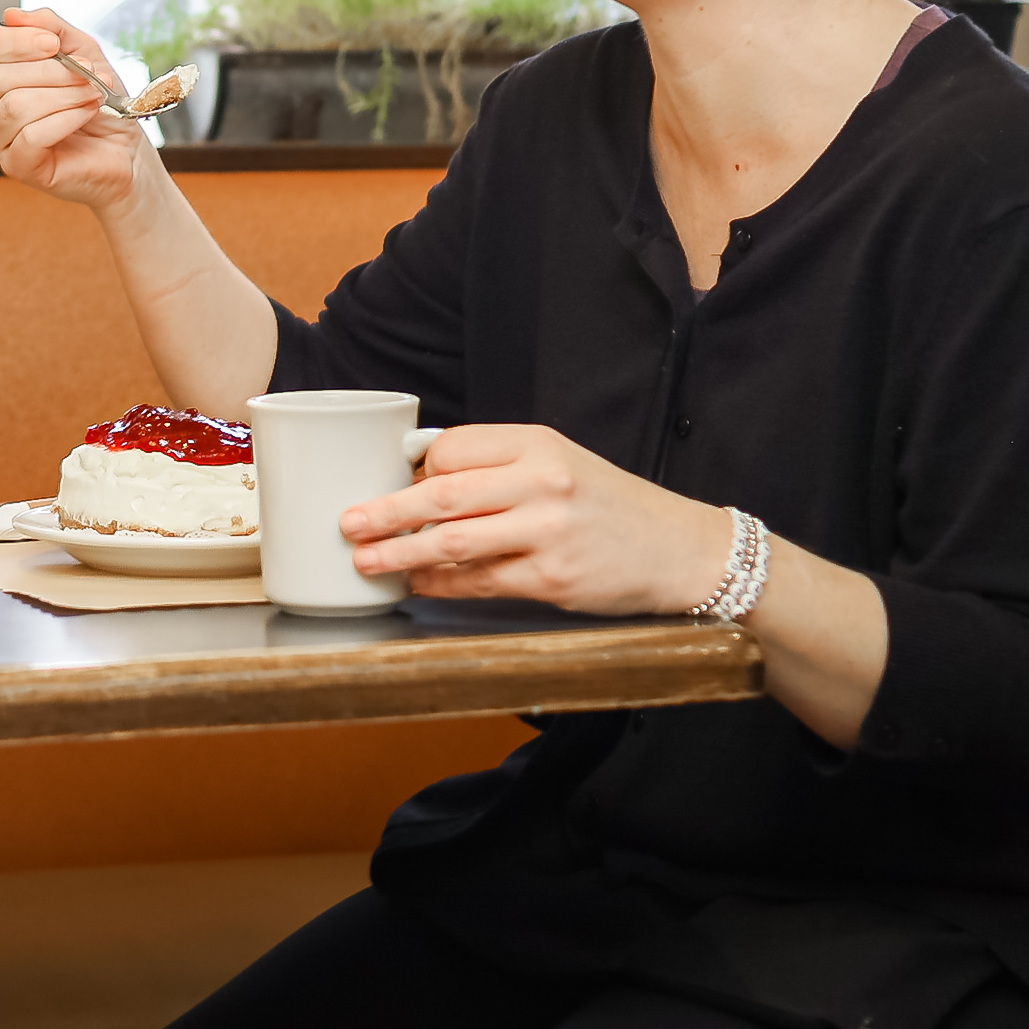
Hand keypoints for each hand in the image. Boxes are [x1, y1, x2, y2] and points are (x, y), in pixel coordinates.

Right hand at [0, 7, 151, 211]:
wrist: (124, 149)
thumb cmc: (100, 104)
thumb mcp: (84, 52)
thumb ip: (52, 29)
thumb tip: (14, 15)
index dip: (19, 41)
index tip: (55, 44)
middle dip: (51, 72)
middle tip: (88, 74)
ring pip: (15, 106)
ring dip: (64, 95)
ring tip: (93, 95)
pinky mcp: (16, 166)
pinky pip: (30, 136)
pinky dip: (65, 119)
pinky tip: (86, 114)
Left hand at [336, 424, 734, 616]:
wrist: (680, 548)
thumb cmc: (608, 504)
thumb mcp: (558, 461)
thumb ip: (497, 465)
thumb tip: (420, 479)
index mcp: (536, 443)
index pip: (451, 449)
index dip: (413, 470)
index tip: (387, 484)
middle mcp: (541, 482)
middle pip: (442, 495)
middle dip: (386, 512)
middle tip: (347, 523)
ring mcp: (547, 532)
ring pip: (454, 542)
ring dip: (401, 554)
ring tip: (367, 560)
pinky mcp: (553, 578)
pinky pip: (481, 581)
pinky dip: (443, 584)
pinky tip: (420, 585)